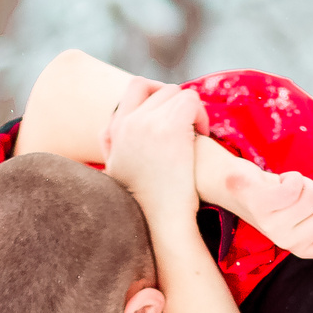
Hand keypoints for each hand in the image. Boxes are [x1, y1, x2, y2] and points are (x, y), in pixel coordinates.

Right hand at [102, 84, 203, 218]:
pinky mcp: (171, 127)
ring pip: (175, 93)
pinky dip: (200, 114)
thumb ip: (112, 148)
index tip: (170, 116)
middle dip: (174, 103)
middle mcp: (127, 123)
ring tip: (196, 133)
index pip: (134, 89)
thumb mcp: (116, 174)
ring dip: (189, 109)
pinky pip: (190, 100)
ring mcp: (147, 123)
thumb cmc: (145, 208)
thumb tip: (109, 132)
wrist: (162, 224)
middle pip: (156, 88)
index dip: (157, 96)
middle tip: (187, 125)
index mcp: (113, 131)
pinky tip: (203, 135)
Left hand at [220, 161, 312, 262]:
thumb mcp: (309, 208)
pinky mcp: (261, 206)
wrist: (232, 184)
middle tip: (307, 190)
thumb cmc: (276, 195)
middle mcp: (289, 242)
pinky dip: (293, 176)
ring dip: (306, 182)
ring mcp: (273, 227)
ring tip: (288, 186)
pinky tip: (278, 181)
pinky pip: (296, 186)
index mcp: (304, 246)